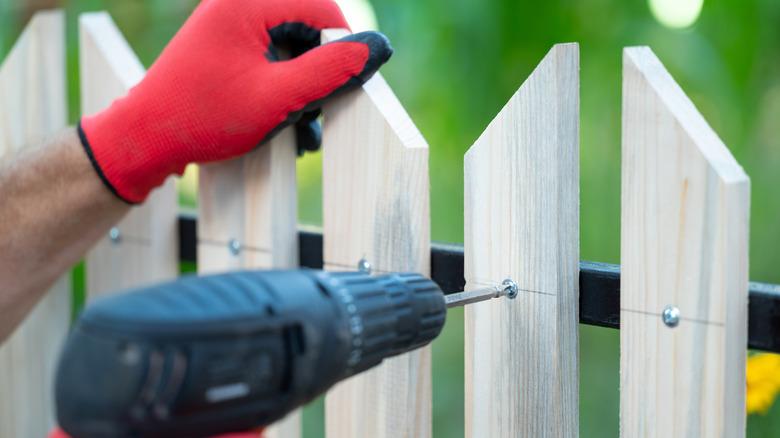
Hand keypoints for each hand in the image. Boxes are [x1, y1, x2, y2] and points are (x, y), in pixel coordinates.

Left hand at [79, 0, 392, 202]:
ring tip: (302, 130)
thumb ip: (331, 70)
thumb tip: (378, 48)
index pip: (324, 11)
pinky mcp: (227, 46)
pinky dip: (285, 90)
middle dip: (322, 75)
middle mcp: (238, 4)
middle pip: (308, 30)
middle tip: (320, 114)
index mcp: (248, 2)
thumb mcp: (278, 97)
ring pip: (293, 50)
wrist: (144, 138)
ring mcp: (231, 25)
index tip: (350, 90)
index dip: (346, 50)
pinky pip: (272, 60)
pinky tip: (286, 124)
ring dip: (305, 89)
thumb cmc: (204, 117)